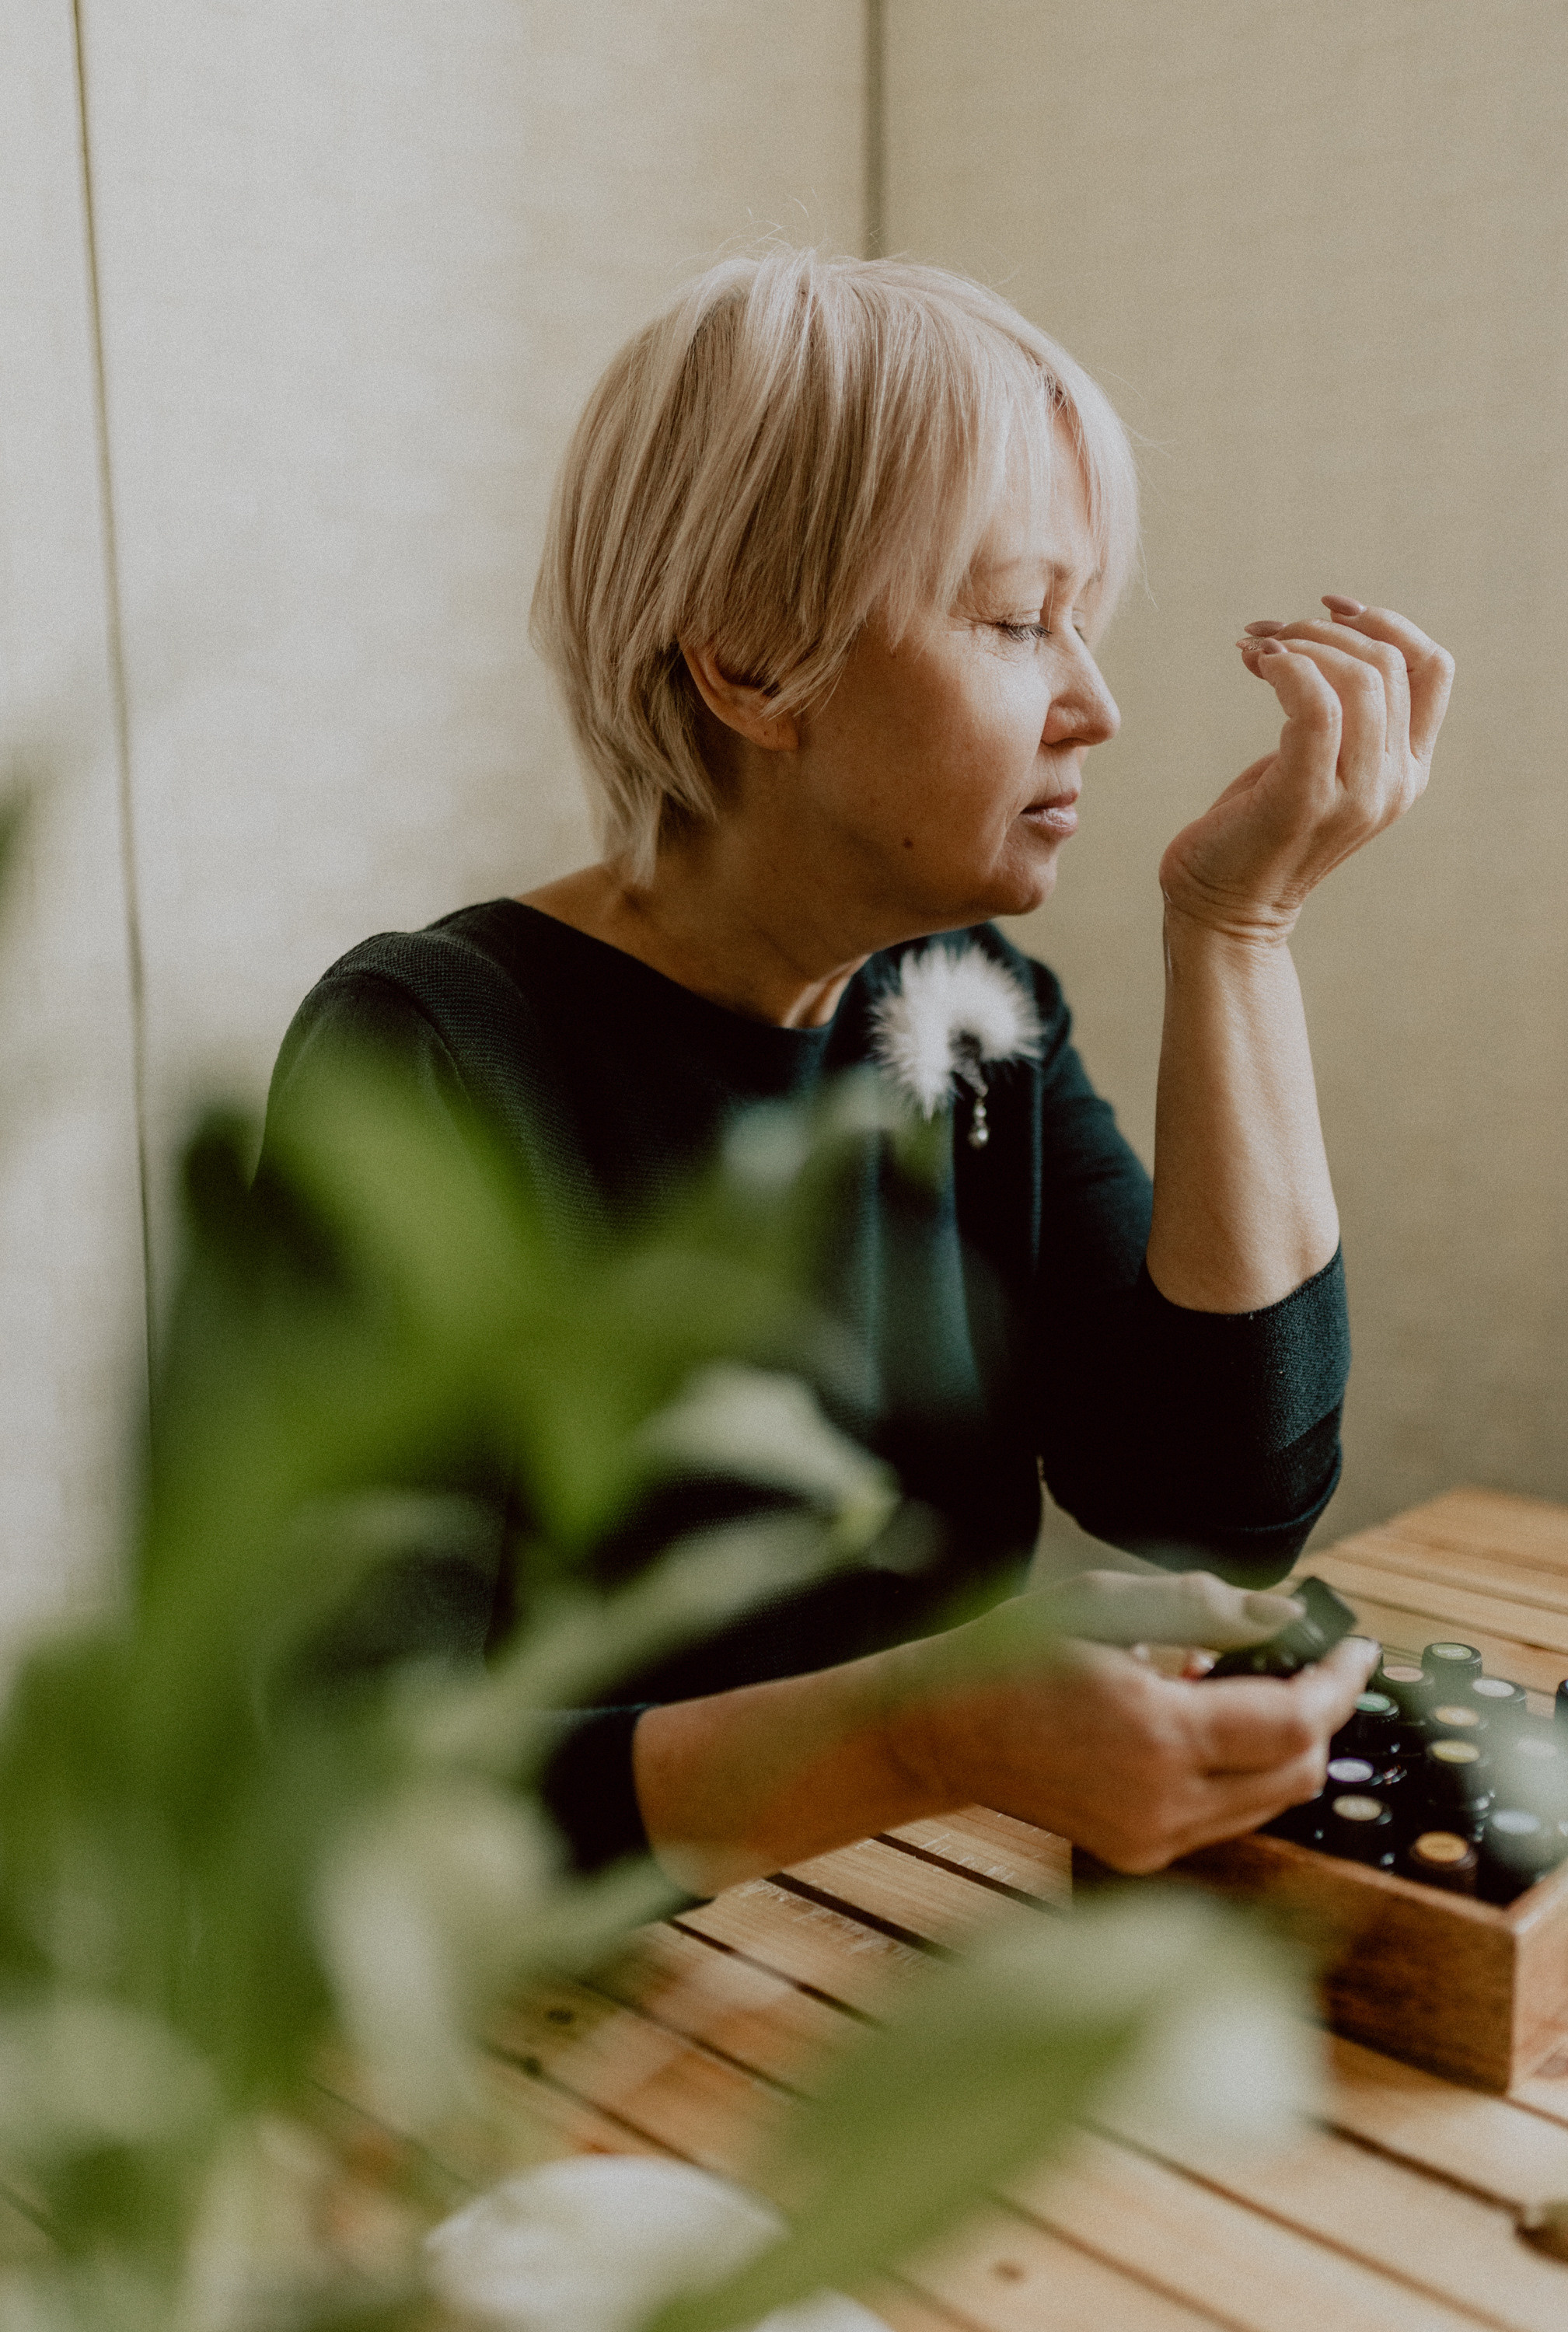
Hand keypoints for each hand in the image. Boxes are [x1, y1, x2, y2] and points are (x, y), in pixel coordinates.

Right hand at [886, 1570, 1379, 1872]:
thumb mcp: (1099, 1603)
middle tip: (1310, 1660)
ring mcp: (1152, 1840)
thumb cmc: (1012, 1655)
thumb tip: (1285, 1617)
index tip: (1357, 1646)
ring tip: (1242, 1685)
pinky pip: (1231, 1817)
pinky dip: (1244, 1772)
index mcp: (1153, 1733)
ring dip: (1284, 1744)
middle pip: (1299, 1771)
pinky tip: (1204, 1725)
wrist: (941, 1732)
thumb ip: (1199, 1606)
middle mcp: (1161, 1802)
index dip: (1339, 1683)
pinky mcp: (1141, 1856)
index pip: (1294, 1722)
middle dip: (1320, 1713)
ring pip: (1273, 1800)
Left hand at [1158, 596, 1454, 944]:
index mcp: (1408, 768)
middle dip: (1322, 630)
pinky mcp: (1305, 799)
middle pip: (1386, 663)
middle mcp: (1395, 783)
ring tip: (1256, 651)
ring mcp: (1356, 795)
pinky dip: (1286, 669)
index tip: (1328, 609)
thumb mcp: (1316, 764)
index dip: (1386, 622)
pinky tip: (1258, 666)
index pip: (1430, 667)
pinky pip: (1314, 705)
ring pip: (1358, 678)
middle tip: (1266, 636)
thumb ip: (1340, 716)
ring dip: (1300, 644)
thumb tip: (1322, 636)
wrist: (1224, 909)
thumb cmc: (1257, 828)